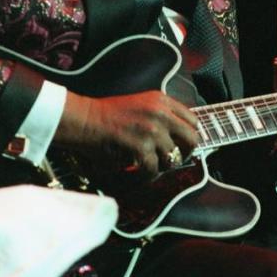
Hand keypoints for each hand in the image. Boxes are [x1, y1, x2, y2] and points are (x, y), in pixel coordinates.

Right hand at [53, 91, 198, 178]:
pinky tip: (135, 173)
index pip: (193, 120)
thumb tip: (179, 138)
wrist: (83, 119)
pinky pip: (153, 169)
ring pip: (172, 158)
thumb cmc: (106, 115)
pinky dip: (144, 176)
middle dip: (184, 154)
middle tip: (172, 161)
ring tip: (147, 166)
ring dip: (160, 166)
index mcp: (162, 100)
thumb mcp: (140, 104)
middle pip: (192, 139)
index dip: (190, 136)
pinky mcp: (140, 146)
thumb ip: (161, 115)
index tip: (183, 146)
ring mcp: (151, 129)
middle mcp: (160, 113)